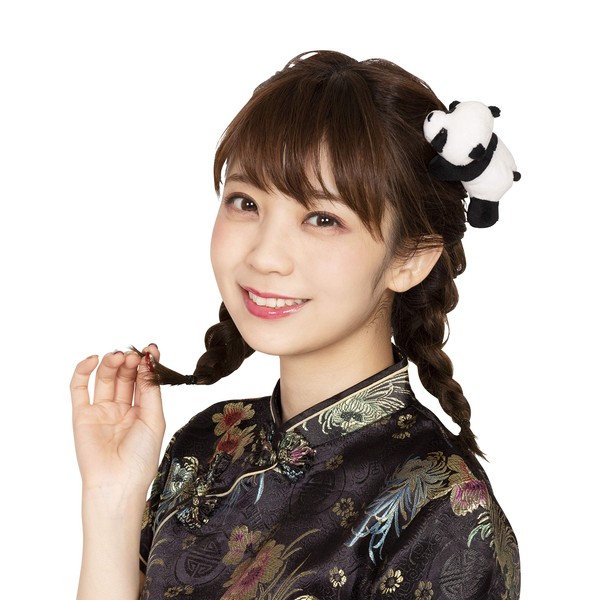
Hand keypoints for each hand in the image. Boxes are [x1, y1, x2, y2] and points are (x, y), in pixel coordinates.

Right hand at [71, 346, 165, 496]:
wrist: (118, 483)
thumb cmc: (141, 457)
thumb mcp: (154, 419)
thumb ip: (150, 390)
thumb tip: (148, 363)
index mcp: (141, 409)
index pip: (143, 379)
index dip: (147, 363)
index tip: (151, 349)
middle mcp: (121, 408)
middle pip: (125, 375)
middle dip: (130, 362)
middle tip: (134, 355)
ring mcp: (101, 410)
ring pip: (104, 378)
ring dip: (111, 363)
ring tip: (119, 356)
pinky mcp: (81, 415)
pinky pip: (79, 388)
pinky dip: (82, 371)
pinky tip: (92, 360)